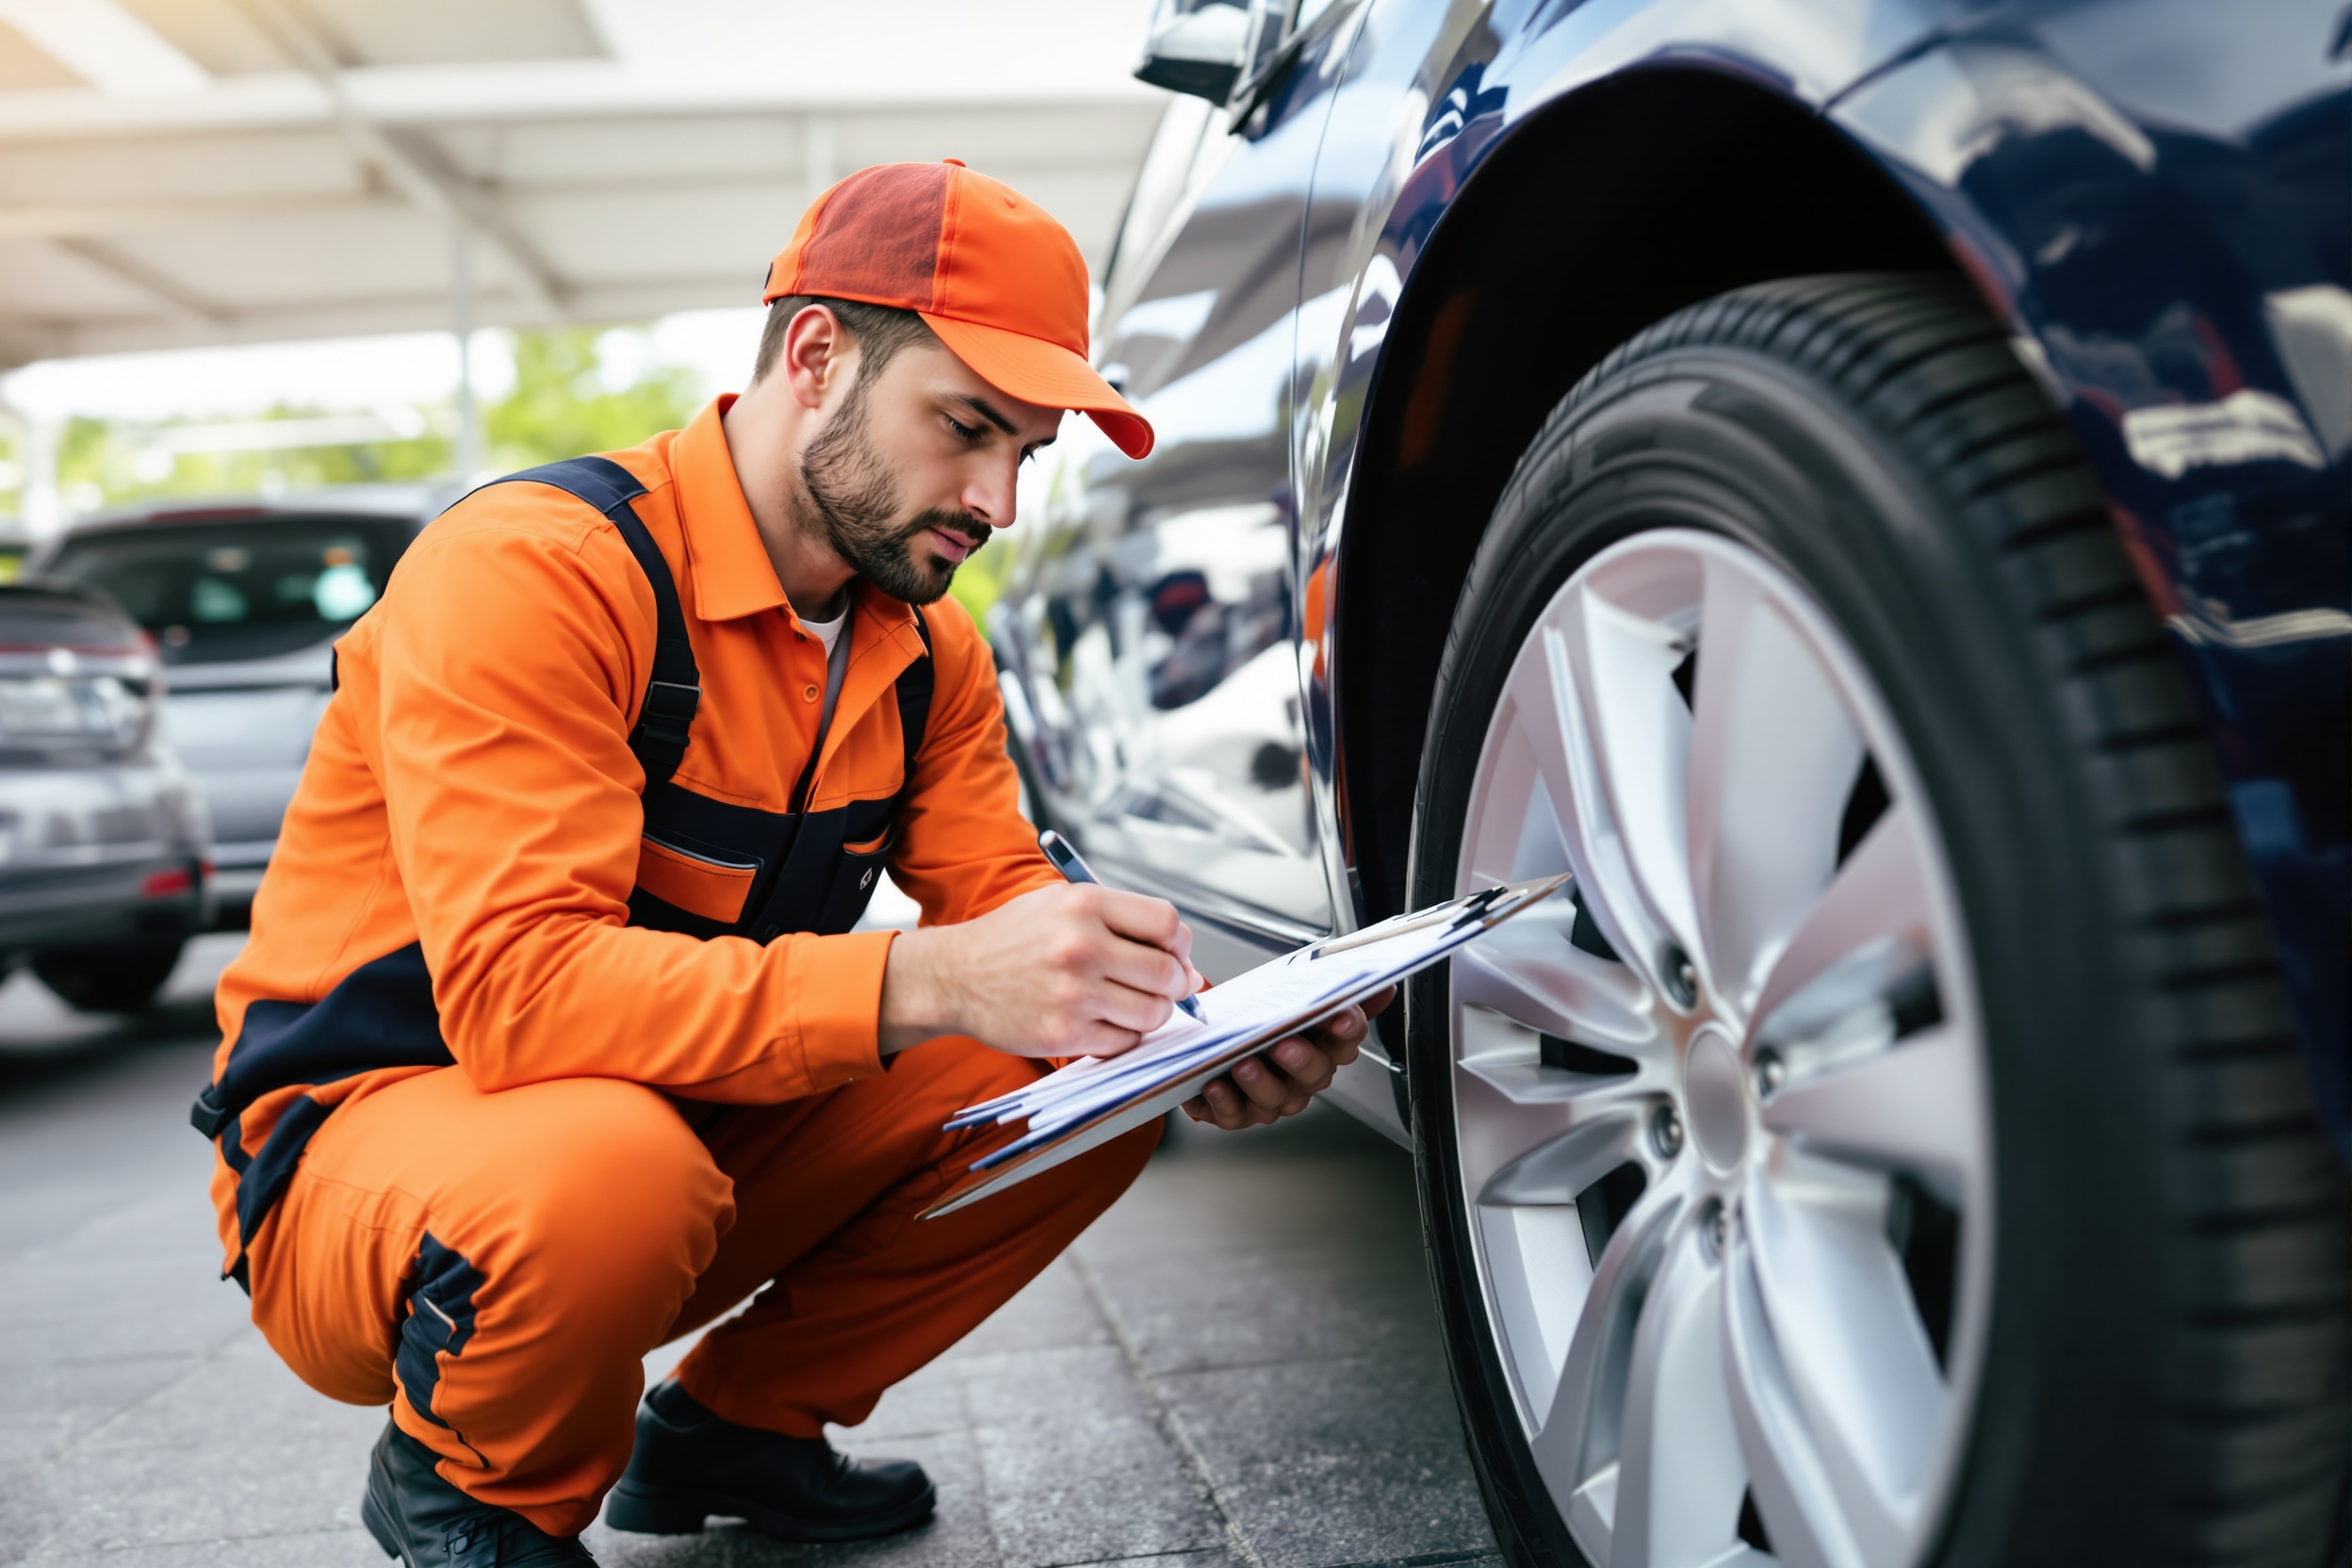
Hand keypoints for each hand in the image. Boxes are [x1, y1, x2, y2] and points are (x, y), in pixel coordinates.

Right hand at [879, 882, 1205, 1058]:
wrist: (956, 976)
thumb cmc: (1012, 939)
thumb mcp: (1061, 903)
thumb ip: (1121, 921)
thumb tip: (1184, 962)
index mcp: (1084, 905)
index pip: (1166, 922)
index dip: (1178, 942)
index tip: (1173, 953)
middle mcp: (1081, 946)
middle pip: (1167, 972)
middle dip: (1173, 983)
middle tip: (1161, 986)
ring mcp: (1073, 993)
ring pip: (1152, 1012)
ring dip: (1152, 1012)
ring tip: (1129, 1003)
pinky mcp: (1065, 1033)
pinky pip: (1124, 1041)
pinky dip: (1123, 1035)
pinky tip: (1103, 1020)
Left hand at [1182, 984, 1395, 1129]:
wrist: (1212, 1043)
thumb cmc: (1257, 1023)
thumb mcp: (1289, 994)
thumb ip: (1332, 987)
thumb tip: (1380, 981)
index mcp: (1323, 1046)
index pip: (1347, 1038)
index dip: (1347, 1027)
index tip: (1340, 1014)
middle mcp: (1303, 1078)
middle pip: (1314, 1074)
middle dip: (1300, 1059)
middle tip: (1283, 1045)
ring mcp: (1273, 1098)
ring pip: (1275, 1098)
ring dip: (1260, 1082)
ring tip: (1242, 1064)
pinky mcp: (1238, 1113)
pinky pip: (1236, 1114)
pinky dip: (1226, 1101)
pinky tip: (1215, 1085)